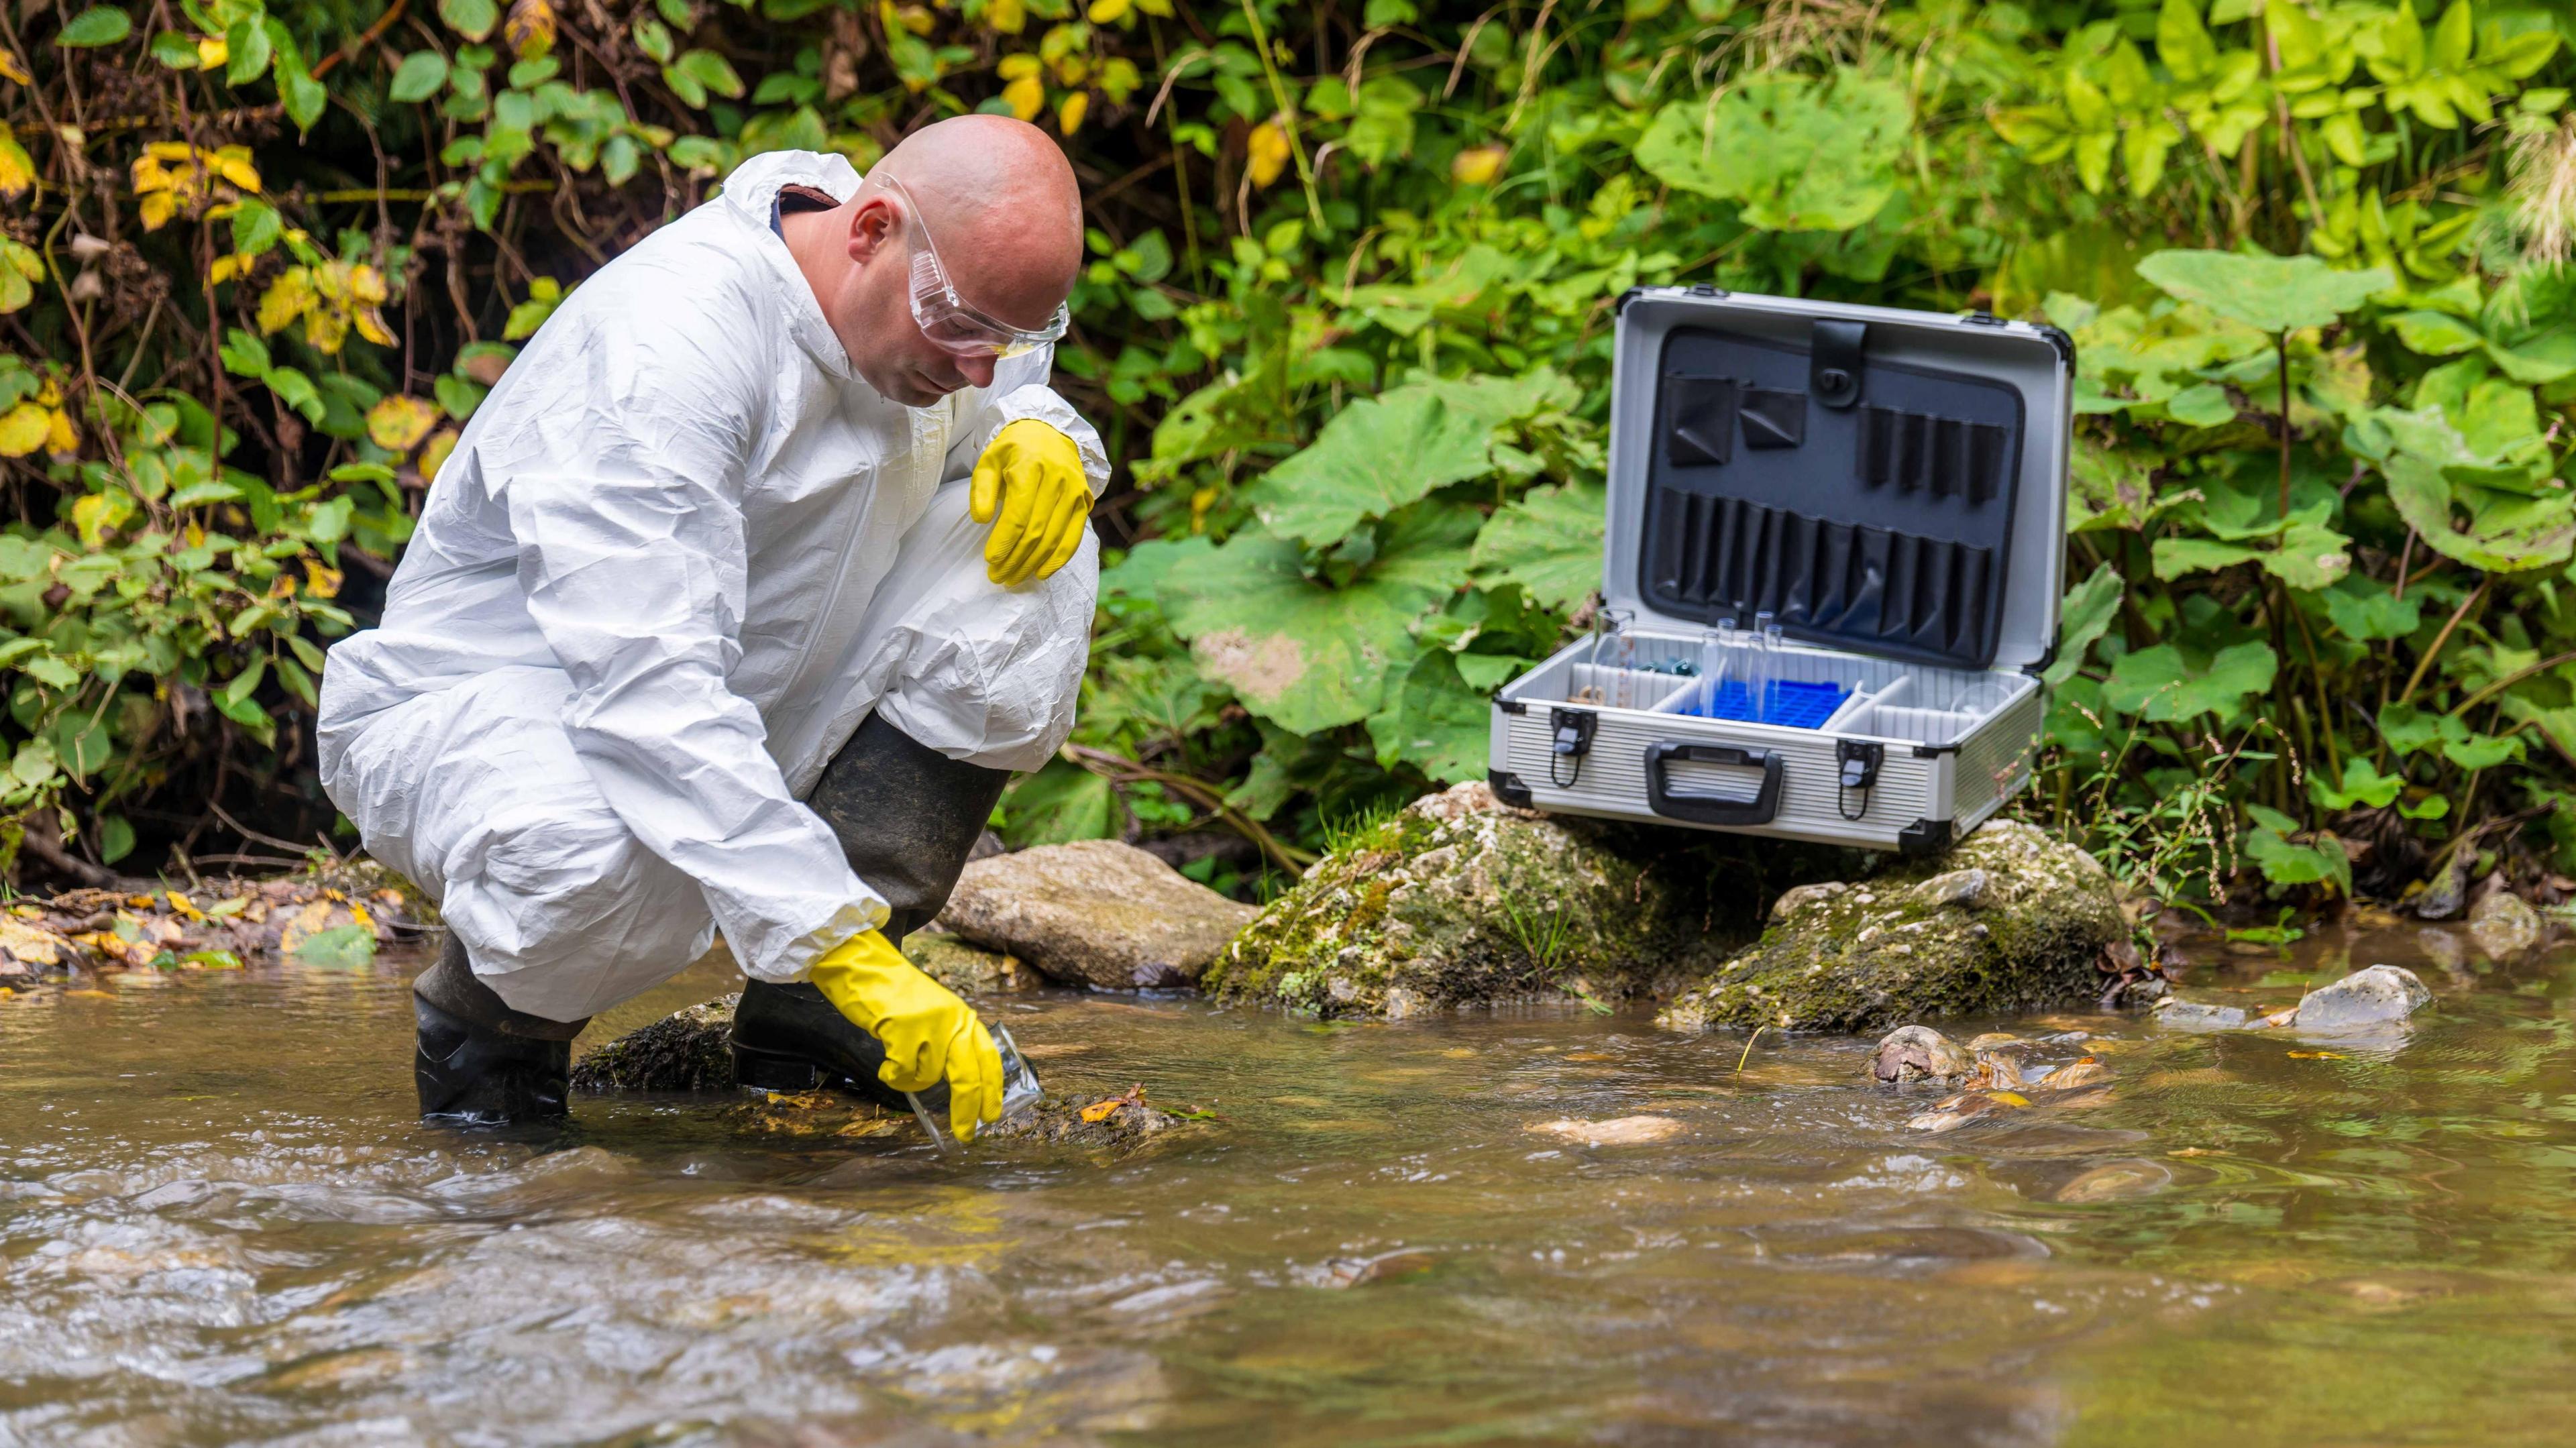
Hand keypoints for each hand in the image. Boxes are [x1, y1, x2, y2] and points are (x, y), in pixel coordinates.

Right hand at [807, 929, 1002, 1140]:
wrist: (866, 968)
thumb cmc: (897, 995)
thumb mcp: (937, 1014)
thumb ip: (950, 1042)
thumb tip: (961, 1086)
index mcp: (963, 1017)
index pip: (988, 1059)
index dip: (992, 1091)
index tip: (992, 1116)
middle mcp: (953, 1020)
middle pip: (968, 1076)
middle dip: (967, 1110)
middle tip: (965, 1134)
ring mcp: (929, 1024)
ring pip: (928, 1077)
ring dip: (912, 1082)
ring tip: (898, 1065)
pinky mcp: (903, 1029)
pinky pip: (903, 1072)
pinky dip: (893, 1076)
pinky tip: (886, 1064)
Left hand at [969, 419, 1090, 586]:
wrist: (1049, 433)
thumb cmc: (1013, 452)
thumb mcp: (989, 462)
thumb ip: (982, 490)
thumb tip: (982, 520)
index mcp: (1030, 465)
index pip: (1018, 514)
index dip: (1004, 541)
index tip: (990, 559)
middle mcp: (1057, 478)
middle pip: (1036, 531)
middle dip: (1015, 559)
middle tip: (997, 576)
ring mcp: (1074, 491)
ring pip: (1054, 539)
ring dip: (1032, 564)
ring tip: (1012, 578)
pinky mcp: (1084, 502)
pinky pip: (1073, 538)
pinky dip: (1058, 560)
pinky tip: (1041, 573)